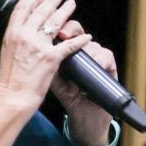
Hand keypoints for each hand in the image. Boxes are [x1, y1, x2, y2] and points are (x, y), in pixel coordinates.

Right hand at [0, 0, 92, 111]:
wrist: (11, 98)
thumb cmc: (8, 80)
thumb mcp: (6, 53)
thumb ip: (16, 40)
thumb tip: (24, 33)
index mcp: (12, 34)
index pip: (22, 8)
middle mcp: (25, 36)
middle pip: (42, 11)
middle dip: (53, 1)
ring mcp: (39, 46)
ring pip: (56, 22)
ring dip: (66, 11)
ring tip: (71, 5)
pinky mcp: (51, 59)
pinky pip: (70, 45)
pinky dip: (80, 40)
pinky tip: (87, 37)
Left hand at [48, 17, 118, 145]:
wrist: (85, 117)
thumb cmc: (69, 97)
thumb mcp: (54, 81)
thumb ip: (47, 65)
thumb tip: (36, 50)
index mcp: (68, 52)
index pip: (64, 31)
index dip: (60, 28)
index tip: (55, 32)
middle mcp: (83, 51)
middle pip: (78, 30)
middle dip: (72, 30)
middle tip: (64, 36)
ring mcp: (96, 57)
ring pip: (92, 43)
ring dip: (86, 52)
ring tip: (80, 65)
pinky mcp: (109, 66)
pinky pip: (105, 55)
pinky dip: (99, 60)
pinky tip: (94, 68)